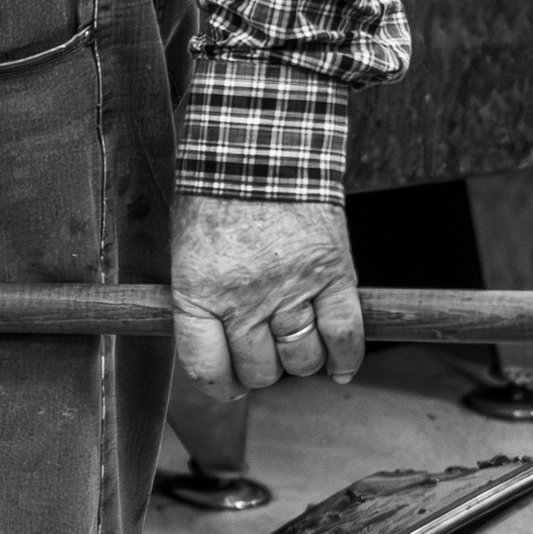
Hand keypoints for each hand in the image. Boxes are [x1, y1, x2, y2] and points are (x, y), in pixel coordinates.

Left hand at [171, 194, 364, 394]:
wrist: (259, 149)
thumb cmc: (216, 197)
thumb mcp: (186, 251)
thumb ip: (198, 301)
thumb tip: (218, 351)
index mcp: (198, 292)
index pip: (206, 367)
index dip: (219, 384)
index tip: (228, 384)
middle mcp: (243, 299)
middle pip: (258, 369)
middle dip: (260, 370)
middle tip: (263, 355)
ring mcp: (291, 289)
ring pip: (300, 358)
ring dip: (299, 362)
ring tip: (294, 345)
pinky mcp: (332, 274)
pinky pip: (345, 333)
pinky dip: (346, 359)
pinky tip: (339, 369)